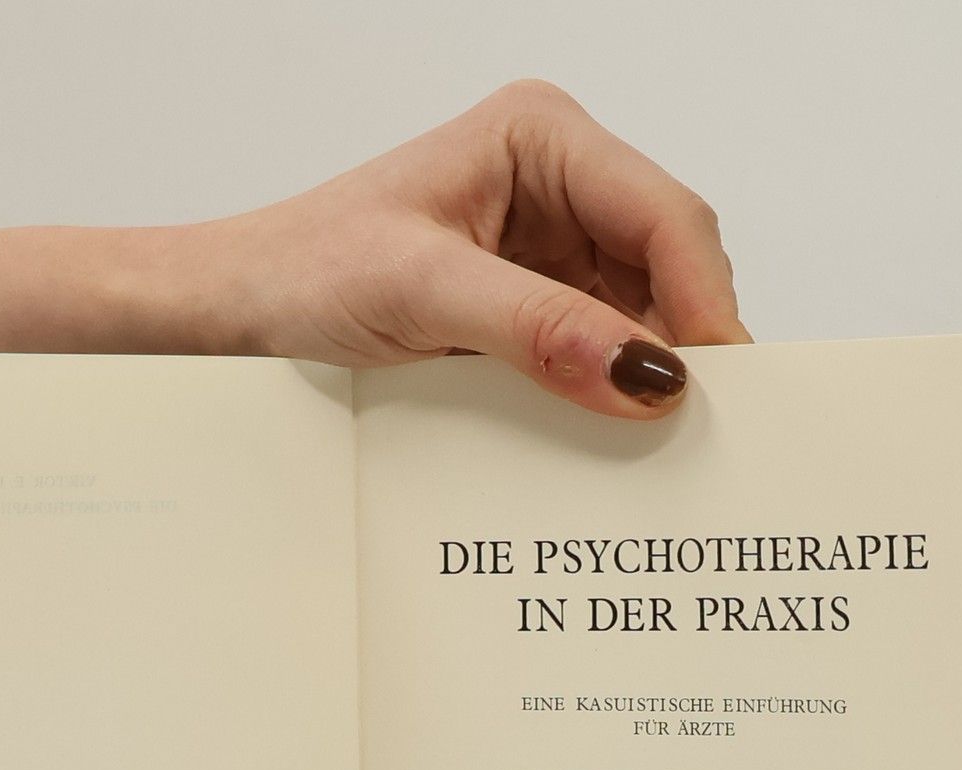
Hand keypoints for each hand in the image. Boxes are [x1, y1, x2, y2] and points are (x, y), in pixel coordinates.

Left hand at [209, 79, 748, 417]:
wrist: (246, 306)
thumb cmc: (309, 268)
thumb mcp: (424, 294)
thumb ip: (539, 329)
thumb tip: (644, 373)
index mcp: (542, 137)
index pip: (663, 215)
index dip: (702, 301)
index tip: (715, 385)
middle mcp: (561, 180)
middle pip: (669, 262)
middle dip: (685, 340)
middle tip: (697, 428)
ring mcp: (553, 243)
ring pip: (645, 310)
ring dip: (648, 372)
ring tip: (653, 441)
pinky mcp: (536, 300)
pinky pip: (601, 345)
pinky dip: (610, 389)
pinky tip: (608, 430)